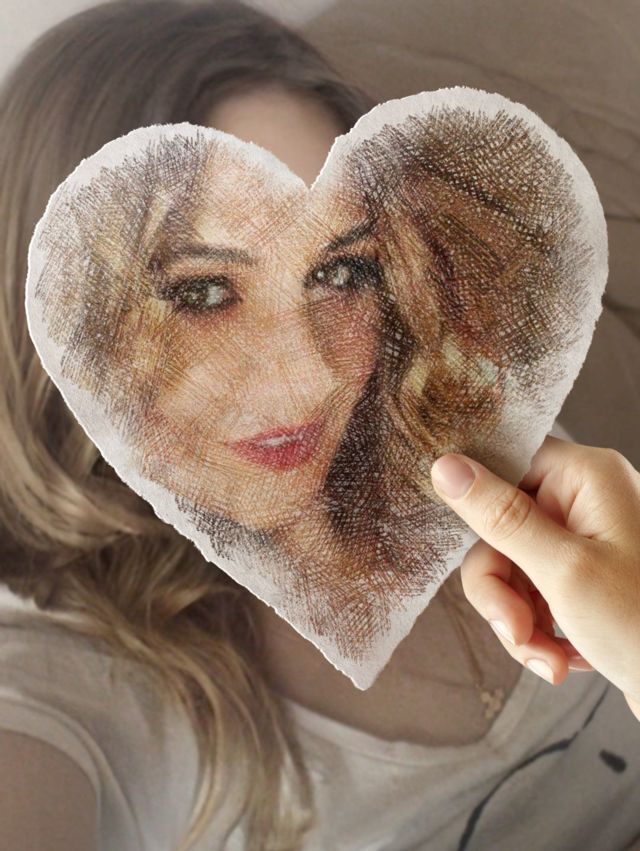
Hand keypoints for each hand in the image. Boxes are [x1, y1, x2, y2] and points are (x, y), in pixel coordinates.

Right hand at [430, 436, 639, 719]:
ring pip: (509, 567)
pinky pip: (529, 592)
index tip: (465, 541)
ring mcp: (582, 539)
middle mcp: (583, 499)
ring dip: (518, 622)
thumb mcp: (564, 571)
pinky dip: (536, 631)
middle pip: (499, 527)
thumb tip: (445, 466)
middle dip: (501, 591)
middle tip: (517, 630)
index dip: (477, 501)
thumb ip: (500, 517)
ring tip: (548, 660)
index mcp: (586, 476)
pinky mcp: (580, 576)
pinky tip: (561, 658)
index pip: (504, 462)